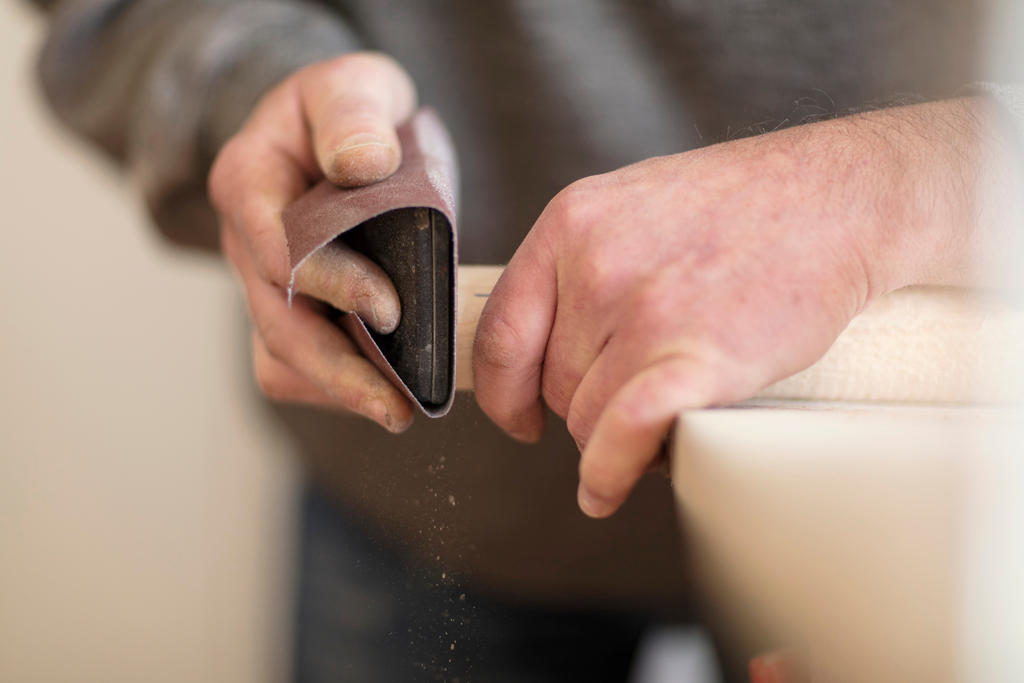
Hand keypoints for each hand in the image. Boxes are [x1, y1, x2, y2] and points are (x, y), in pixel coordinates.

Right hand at [209, 53, 417, 430]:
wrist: (337, 132)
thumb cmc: (347, 108)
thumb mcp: (351, 86)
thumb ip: (353, 115)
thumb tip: (362, 165)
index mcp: (249, 184)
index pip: (280, 252)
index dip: (334, 286)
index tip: (392, 310)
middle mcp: (246, 243)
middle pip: (276, 326)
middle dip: (336, 372)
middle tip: (397, 409)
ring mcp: (264, 285)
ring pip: (280, 359)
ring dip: (336, 392)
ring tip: (397, 412)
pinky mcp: (289, 312)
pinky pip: (298, 367)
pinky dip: (339, 387)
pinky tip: (386, 392)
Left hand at [474, 99, 983, 516]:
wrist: (839, 199)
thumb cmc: (744, 208)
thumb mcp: (633, 209)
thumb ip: (580, 270)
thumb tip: (547, 352)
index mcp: (570, 222)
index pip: (499, 332)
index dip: (503, 392)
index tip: (519, 419)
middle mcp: (596, 263)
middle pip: (554, 384)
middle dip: (591, 407)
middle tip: (643, 396)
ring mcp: (644, 307)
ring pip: (588, 418)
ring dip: (619, 436)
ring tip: (673, 408)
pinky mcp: (695, 353)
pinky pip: (622, 431)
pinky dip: (610, 472)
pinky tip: (608, 488)